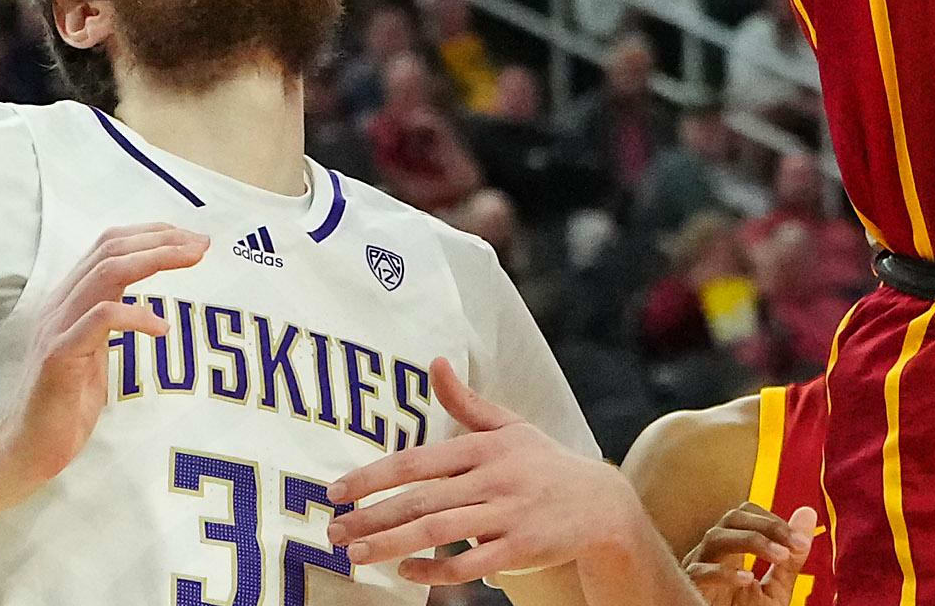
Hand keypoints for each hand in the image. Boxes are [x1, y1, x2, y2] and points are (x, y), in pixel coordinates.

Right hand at [0, 221, 205, 487]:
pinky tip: (162, 327)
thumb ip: (113, 322)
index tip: (191, 239)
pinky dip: (136, 315)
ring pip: (107, 272)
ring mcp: (57, 327)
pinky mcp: (58, 356)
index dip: (151, 234)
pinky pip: (101, 318)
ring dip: (155, 259)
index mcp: (69, 300)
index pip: (108, 247)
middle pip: (112, 250)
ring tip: (192, 260)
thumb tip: (151, 307)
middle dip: (162, 239)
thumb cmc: (66, 404)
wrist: (26, 448)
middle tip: (202, 243)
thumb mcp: (95, 352)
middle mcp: (60, 304)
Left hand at [324, 357, 654, 585]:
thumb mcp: (510, 427)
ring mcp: (508, 514)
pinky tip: (406, 572)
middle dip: (371, 516)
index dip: (374, 476)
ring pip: (439, 531)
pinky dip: (436, 570)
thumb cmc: (545, 464)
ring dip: (392, 544)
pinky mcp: (521, 548)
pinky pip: (471, 563)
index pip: (418, 461)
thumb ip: (467, 403)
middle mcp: (494, 478)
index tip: (337, 491)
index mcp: (485, 447)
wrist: (602, 504)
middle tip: (333, 531)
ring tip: (355, 554)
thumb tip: (435, 361)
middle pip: (421, 499)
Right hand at [676, 501, 818, 605]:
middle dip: (767, 525)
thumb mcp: (776, 590)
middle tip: (793, 545)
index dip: (773, 520)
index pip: (746, 515)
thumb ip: (791, 558)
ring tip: (781, 557)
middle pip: (732, 518)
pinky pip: (700, 572)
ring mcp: (697, 569)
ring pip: (716, 537)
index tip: (800, 542)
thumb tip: (808, 514)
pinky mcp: (688, 589)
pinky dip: (725, 572)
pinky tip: (749, 579)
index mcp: (731, 552)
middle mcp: (712, 555)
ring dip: (753, 540)